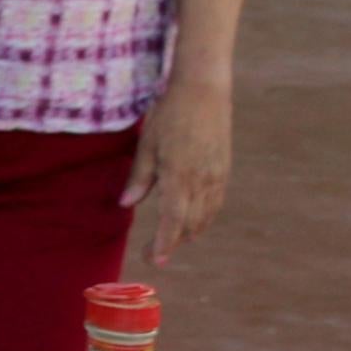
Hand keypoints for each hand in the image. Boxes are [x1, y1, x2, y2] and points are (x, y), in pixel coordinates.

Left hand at [120, 74, 230, 270]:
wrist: (204, 91)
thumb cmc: (169, 114)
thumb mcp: (146, 144)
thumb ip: (139, 178)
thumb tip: (126, 205)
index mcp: (179, 175)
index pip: (172, 220)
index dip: (164, 243)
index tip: (154, 259)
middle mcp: (202, 180)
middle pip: (190, 223)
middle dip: (173, 242)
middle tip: (155, 253)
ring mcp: (217, 175)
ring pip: (206, 215)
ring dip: (190, 232)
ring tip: (173, 241)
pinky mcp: (224, 168)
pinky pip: (216, 202)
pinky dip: (205, 216)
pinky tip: (195, 220)